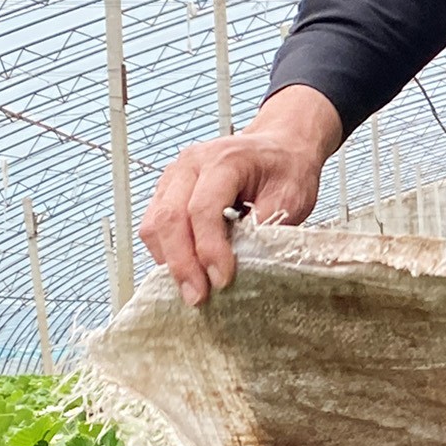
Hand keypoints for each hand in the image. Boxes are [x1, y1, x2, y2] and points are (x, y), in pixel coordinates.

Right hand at [138, 85, 341, 305]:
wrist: (279, 148)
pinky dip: (166, 253)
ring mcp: (174, 177)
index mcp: (224, 159)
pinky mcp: (167, 192)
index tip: (222, 280)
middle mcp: (191, 164)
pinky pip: (154, 227)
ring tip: (193, 289)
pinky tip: (187, 270)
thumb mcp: (291, 198)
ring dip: (169, 261)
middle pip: (170, 218)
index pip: (203, 208)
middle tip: (198, 297)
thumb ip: (264, 228)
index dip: (210, 249)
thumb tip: (242, 264)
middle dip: (182, 264)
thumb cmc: (286, 169)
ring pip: (154, 225)